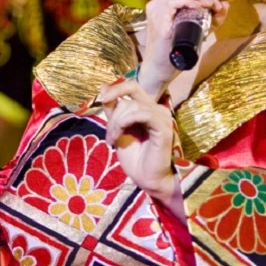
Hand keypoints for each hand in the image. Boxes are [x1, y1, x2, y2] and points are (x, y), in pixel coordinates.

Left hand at [98, 79, 177, 201]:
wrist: (147, 179)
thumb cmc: (135, 157)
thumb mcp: (117, 129)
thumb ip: (113, 109)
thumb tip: (104, 86)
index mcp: (148, 108)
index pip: (132, 86)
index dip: (116, 88)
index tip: (102, 99)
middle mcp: (157, 109)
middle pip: (130, 94)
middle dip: (113, 112)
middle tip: (109, 134)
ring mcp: (162, 117)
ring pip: (132, 105)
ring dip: (117, 122)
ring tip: (113, 140)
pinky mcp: (163, 128)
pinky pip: (142, 113)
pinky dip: (126, 121)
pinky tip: (120, 134)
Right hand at [139, 0, 225, 98]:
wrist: (160, 70)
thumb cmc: (175, 51)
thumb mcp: (198, 30)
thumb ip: (212, 19)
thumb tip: (224, 5)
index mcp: (165, 2)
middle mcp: (159, 3)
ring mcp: (157, 11)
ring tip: (210, 3)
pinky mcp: (158, 21)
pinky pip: (171, 2)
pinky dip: (188, 1)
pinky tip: (198, 7)